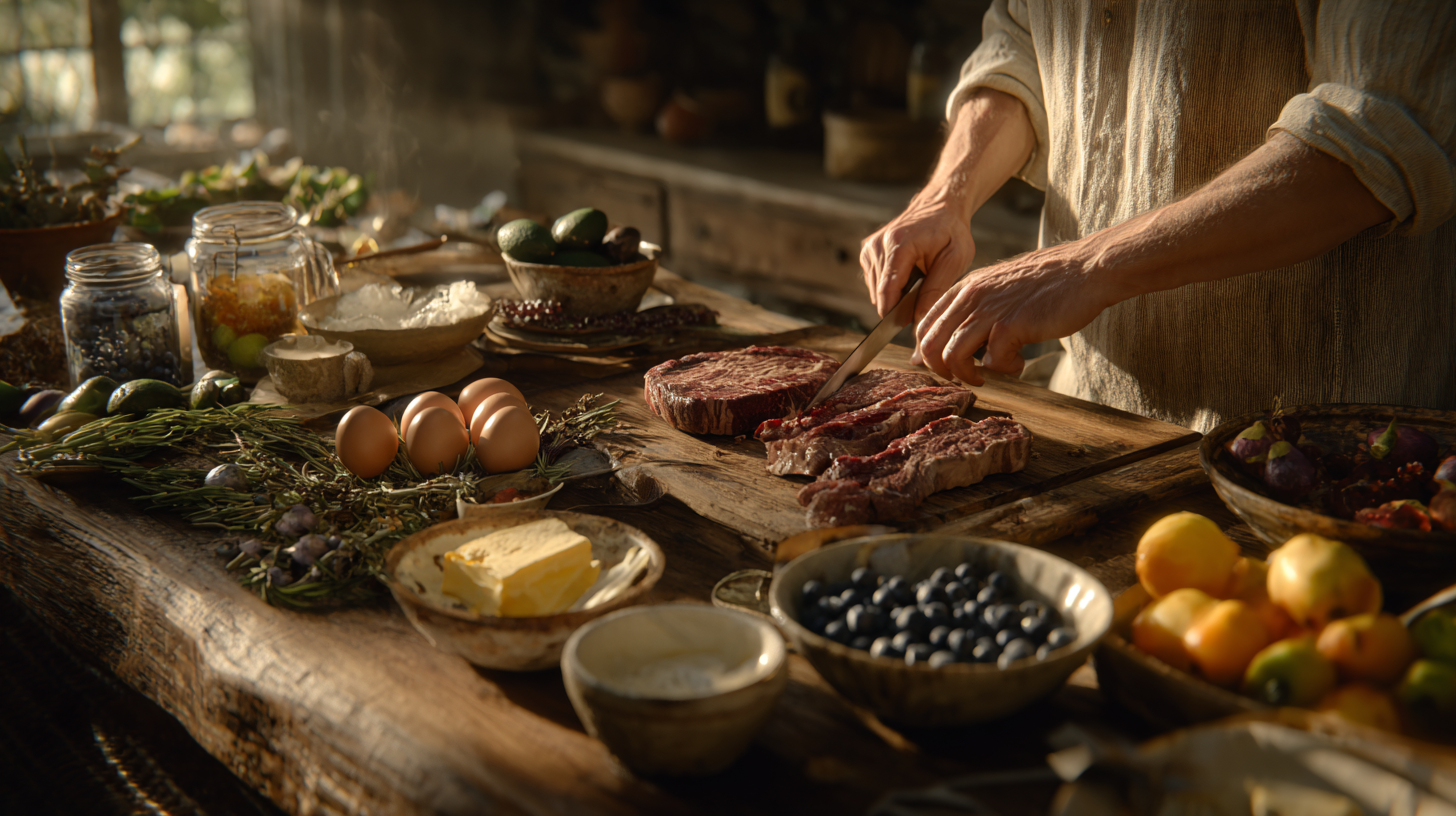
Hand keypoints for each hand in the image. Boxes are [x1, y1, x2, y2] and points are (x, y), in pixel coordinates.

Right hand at [860, 195, 976, 330]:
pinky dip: (890, 285)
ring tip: (918, 280)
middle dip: (900, 303)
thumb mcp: (955, 259)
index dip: (894, 313)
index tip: (906, 326)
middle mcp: (878, 245)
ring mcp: (870, 247)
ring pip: (876, 291)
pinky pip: (875, 283)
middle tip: (924, 294)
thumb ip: (935, 290)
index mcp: (899, 244)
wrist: (940, 206)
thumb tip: (919, 320)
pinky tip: (907, 274)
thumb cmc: (951, 231)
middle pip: (881, 294)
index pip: (887, 289)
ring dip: (895, 294)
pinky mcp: (867, 251)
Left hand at [914, 245, 1110, 384]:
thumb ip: (978, 307)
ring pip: (952, 355)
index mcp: (965, 287)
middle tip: (962, 378)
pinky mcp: (1012, 325)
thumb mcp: (1001, 286)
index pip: (925, 324)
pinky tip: (1019, 361)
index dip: (927, 353)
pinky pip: (992, 361)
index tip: (944, 367)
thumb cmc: (1048, 282)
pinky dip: (1004, 369)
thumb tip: (959, 339)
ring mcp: (990, 310)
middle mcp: (971, 296)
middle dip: (941, 370)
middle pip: (930, 344)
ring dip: (967, 375)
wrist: (1085, 269)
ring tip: (985, 377)